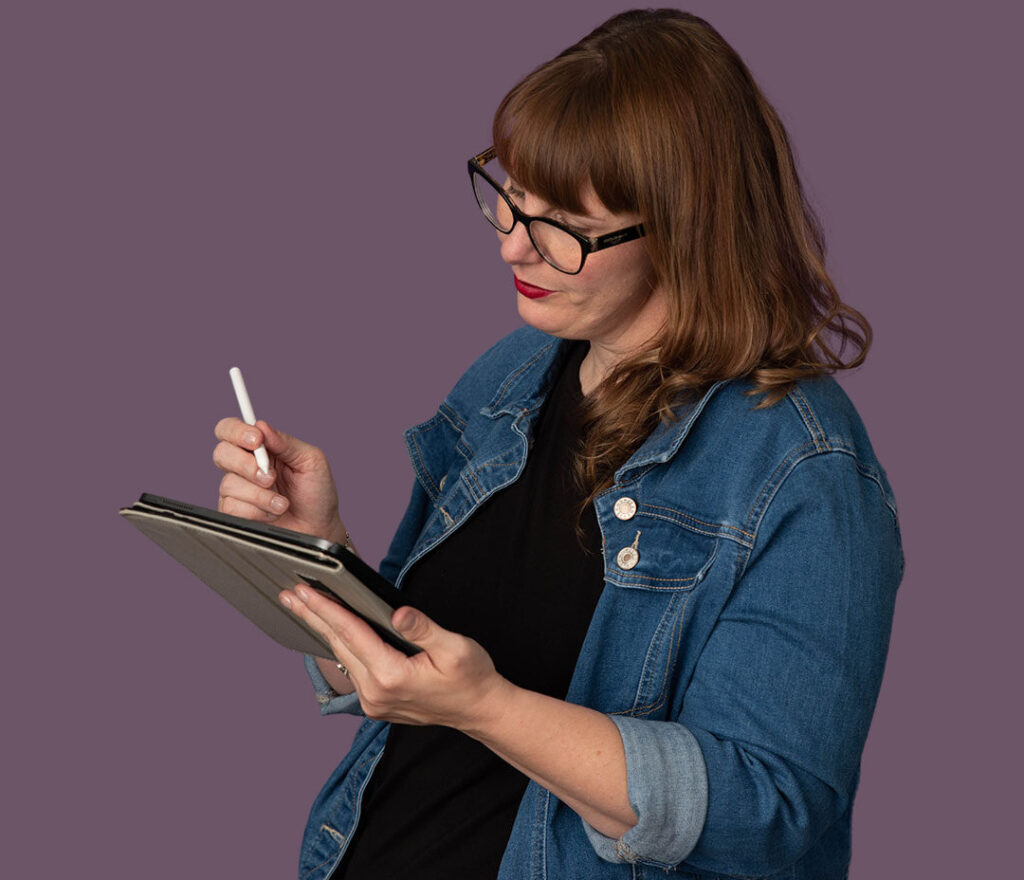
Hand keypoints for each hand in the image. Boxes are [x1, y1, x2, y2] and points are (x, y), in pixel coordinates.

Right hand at [212, 418, 346, 543]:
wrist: (319, 528)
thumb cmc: (318, 493)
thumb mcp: (311, 460)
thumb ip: (286, 442)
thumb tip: (261, 426)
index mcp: (262, 448)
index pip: (232, 430)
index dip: (237, 431)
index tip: (256, 439)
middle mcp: (246, 466)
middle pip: (221, 453)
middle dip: (245, 465)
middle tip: (270, 477)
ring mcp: (239, 490)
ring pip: (229, 484)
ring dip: (261, 495)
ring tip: (282, 503)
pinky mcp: (235, 512)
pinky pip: (232, 507)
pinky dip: (257, 511)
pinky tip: (272, 514)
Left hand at [279, 585, 508, 728]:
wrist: (479, 710)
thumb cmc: (471, 678)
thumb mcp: (455, 648)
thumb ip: (423, 629)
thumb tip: (398, 613)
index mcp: (392, 676)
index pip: (352, 633)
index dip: (327, 608)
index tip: (306, 590)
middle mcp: (376, 692)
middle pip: (338, 644)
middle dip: (313, 616)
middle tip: (289, 593)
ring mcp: (373, 701)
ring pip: (342, 656)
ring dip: (322, 629)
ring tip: (303, 607)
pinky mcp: (376, 702)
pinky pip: (351, 667)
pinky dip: (339, 645)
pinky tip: (330, 630)